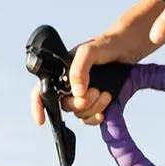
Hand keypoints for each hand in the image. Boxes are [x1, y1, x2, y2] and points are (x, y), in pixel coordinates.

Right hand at [29, 25, 160, 127]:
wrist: (126, 49)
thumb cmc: (105, 45)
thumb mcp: (88, 51)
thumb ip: (78, 69)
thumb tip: (77, 93)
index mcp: (61, 73)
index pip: (41, 91)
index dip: (38, 106)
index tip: (41, 120)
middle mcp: (69, 86)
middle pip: (65, 106)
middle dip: (80, 103)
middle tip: (96, 91)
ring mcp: (83, 95)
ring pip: (79, 114)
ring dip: (93, 108)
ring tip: (106, 94)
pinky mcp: (96, 103)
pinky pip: (89, 118)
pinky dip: (96, 118)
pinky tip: (104, 113)